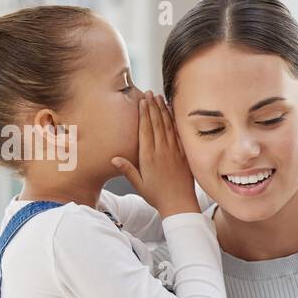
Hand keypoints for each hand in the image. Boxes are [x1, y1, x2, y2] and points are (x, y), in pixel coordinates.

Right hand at [111, 92, 199, 217]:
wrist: (179, 204)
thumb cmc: (157, 196)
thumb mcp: (139, 184)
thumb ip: (127, 170)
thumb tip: (113, 158)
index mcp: (149, 157)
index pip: (145, 130)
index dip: (144, 114)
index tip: (142, 101)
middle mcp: (162, 151)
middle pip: (157, 124)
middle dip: (153, 107)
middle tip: (150, 93)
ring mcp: (174, 152)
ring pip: (168, 127)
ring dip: (164, 111)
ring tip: (160, 98)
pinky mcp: (183, 155)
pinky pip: (179, 135)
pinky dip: (175, 122)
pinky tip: (173, 114)